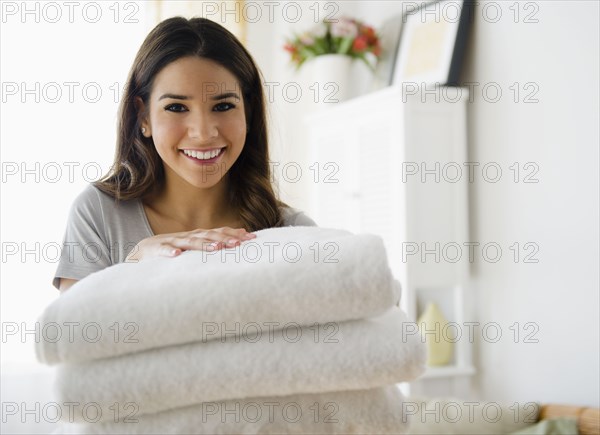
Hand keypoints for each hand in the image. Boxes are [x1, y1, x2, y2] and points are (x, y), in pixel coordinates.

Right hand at [125, 227, 255, 262]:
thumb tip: (240, 236)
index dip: (235, 234)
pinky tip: (177, 255)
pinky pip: (164, 251)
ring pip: (190, 243)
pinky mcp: (157, 250)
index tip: (252, 239)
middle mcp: (188, 237)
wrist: (143, 251)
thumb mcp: (196, 246)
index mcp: (198, 236)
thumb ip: (216, 241)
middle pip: (208, 236)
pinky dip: (169, 252)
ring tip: (217, 248)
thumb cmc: (174, 249)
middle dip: (224, 239)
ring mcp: (172, 242)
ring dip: (203, 245)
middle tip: (239, 244)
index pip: (219, 233)